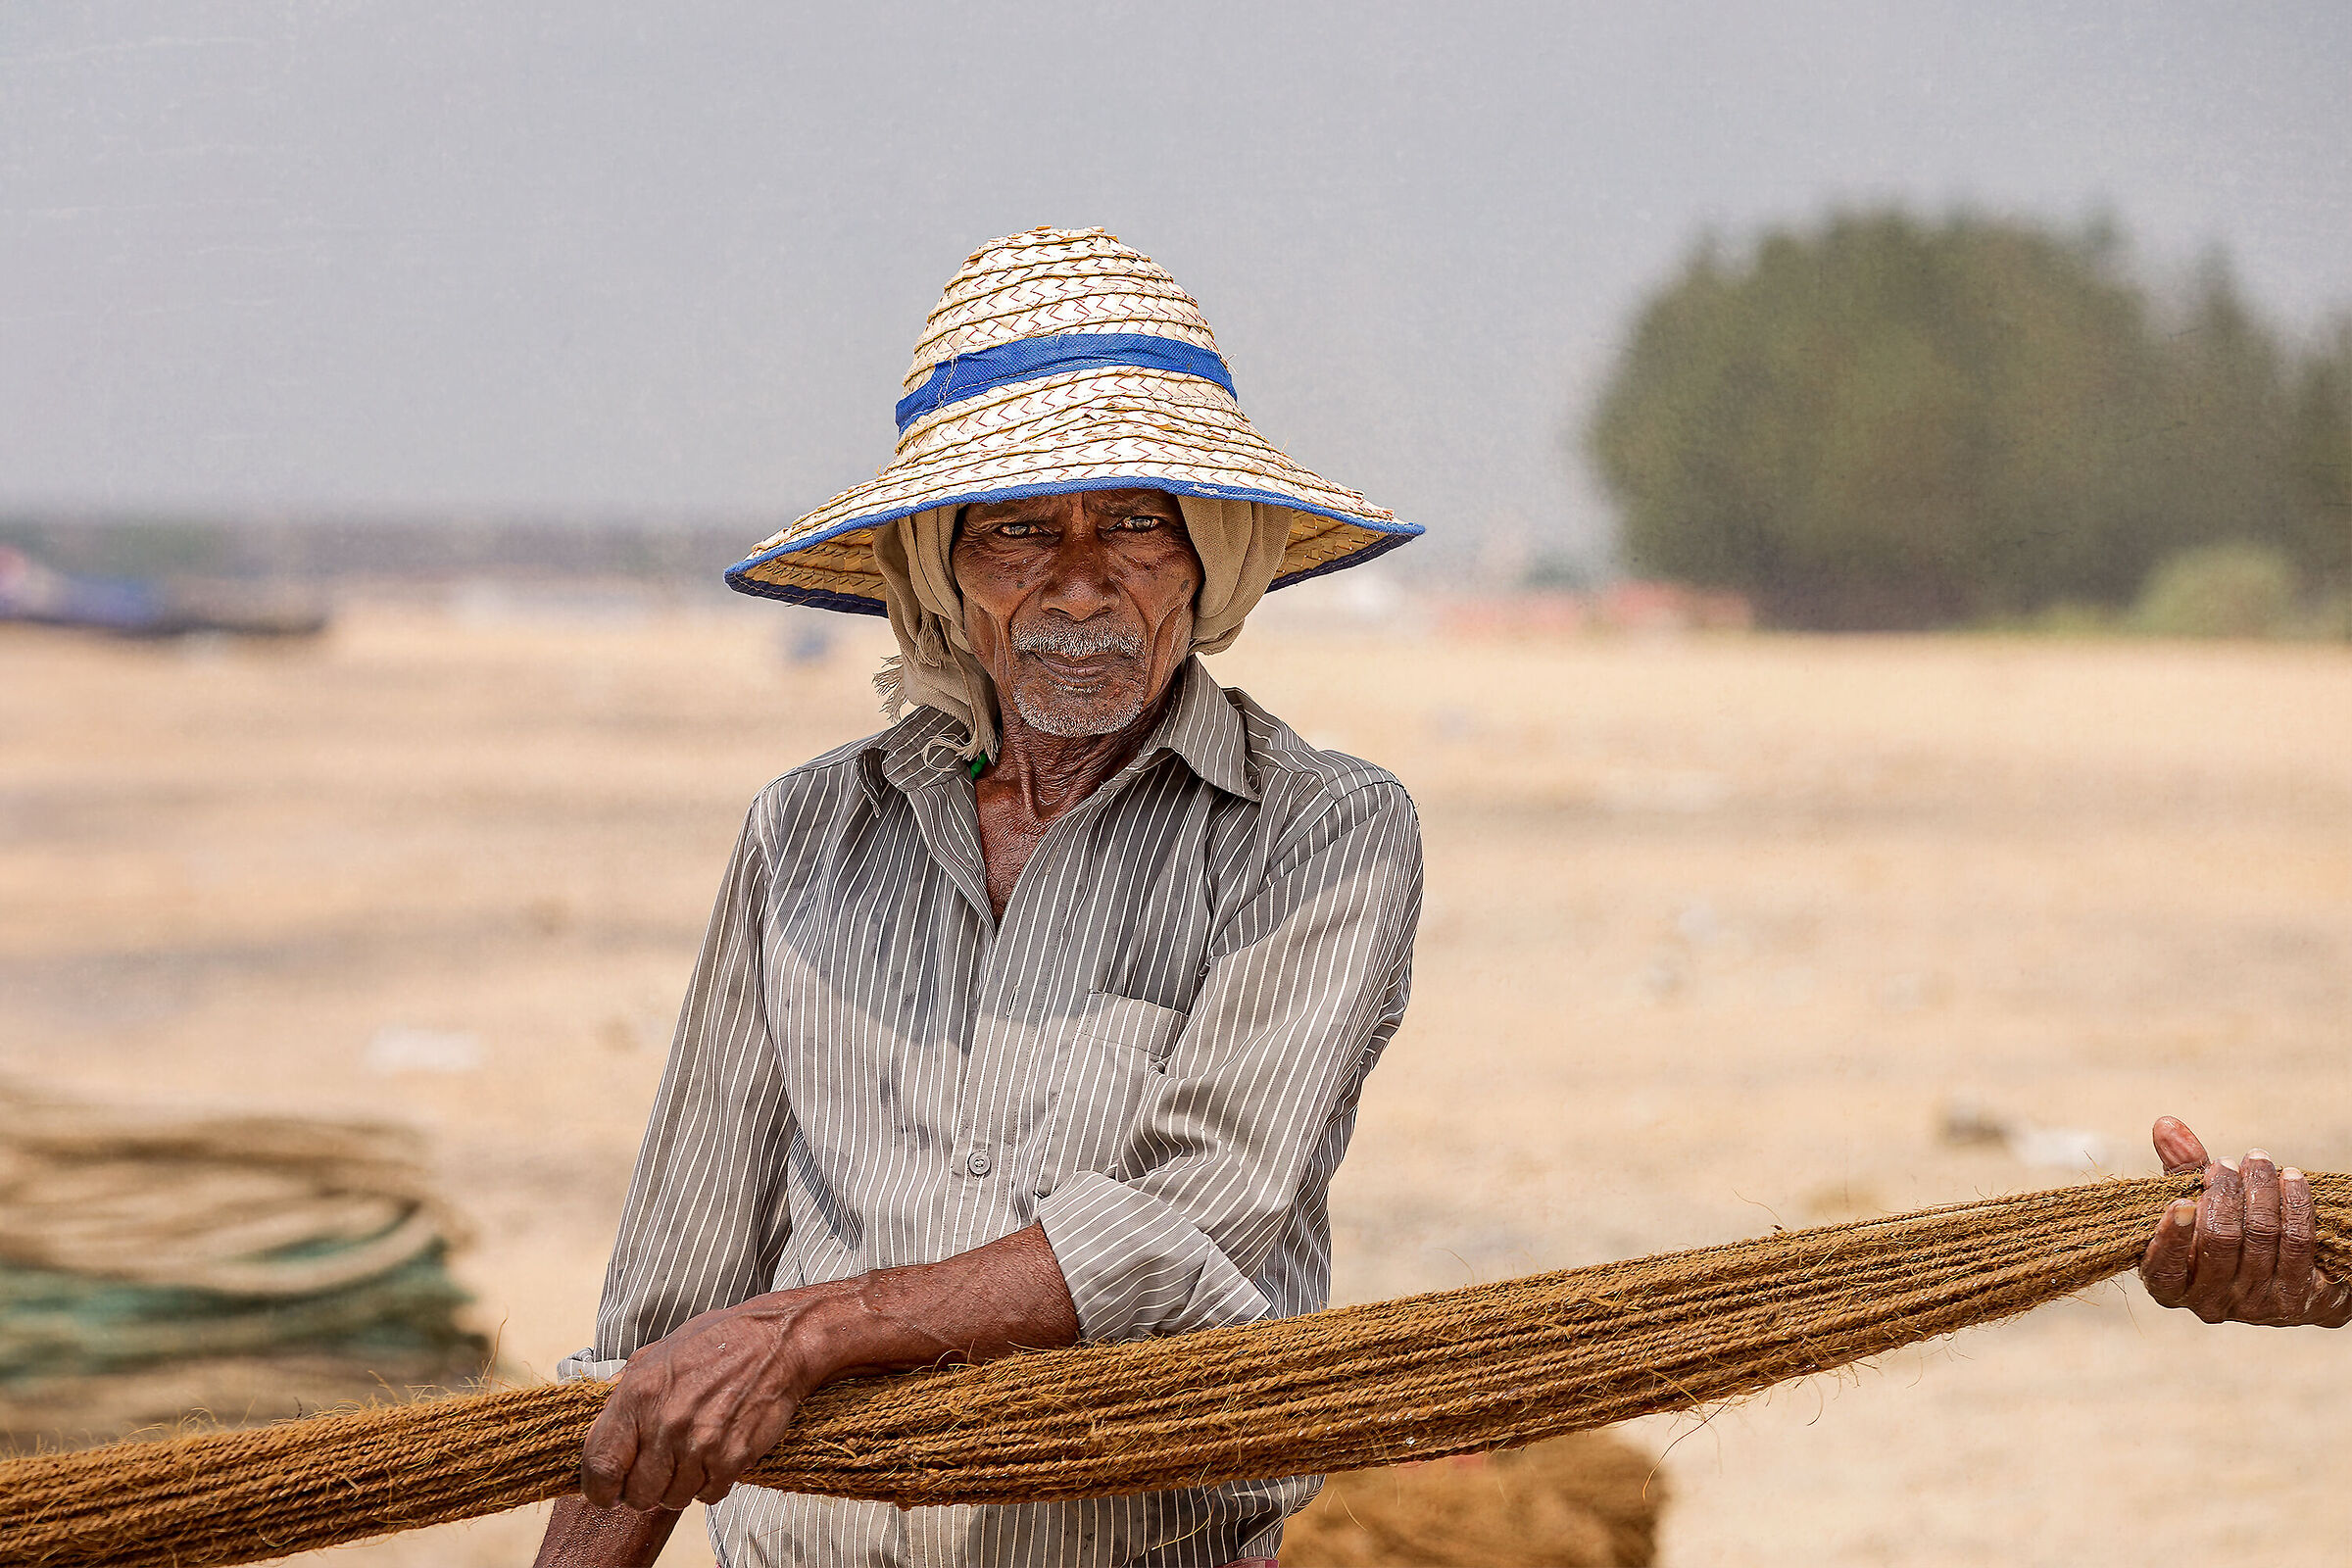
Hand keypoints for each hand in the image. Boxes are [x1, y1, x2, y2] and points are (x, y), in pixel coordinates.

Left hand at [581, 1282, 850, 1511]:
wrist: (776, 1341)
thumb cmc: (717, 1342)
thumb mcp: (658, 1353)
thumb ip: (624, 1388)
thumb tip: (600, 1422)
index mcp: (639, 1394)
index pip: (600, 1466)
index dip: (598, 1489)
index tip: (606, 1493)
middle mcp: (666, 1422)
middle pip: (636, 1494)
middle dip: (642, 1491)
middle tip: (656, 1475)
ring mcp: (700, 1443)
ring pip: (673, 1499)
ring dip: (679, 1487)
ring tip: (690, 1460)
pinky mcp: (732, 1458)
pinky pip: (708, 1496)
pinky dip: (710, 1485)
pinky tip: (715, 1459)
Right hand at [2138, 1116, 2349, 1327]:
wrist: (2279, 1277)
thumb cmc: (2221, 1232)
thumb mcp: (2195, 1203)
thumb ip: (2178, 1168)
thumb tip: (2166, 1124)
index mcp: (2172, 1286)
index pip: (2165, 1268)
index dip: (2173, 1237)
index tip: (2183, 1201)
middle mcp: (2211, 1303)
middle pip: (2221, 1240)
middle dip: (2226, 1193)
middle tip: (2229, 1162)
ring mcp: (2257, 1305)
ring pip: (2262, 1236)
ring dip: (2262, 1190)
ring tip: (2258, 1159)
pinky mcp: (2298, 1300)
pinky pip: (2298, 1242)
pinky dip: (2295, 1204)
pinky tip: (2291, 1179)